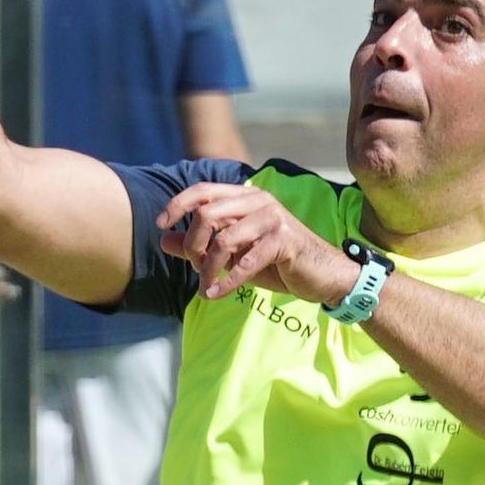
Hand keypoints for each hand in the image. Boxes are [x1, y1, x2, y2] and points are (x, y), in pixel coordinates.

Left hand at [156, 184, 355, 305]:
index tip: (162, 225)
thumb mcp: (233, 255)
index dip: (178, 204)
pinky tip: (216, 294)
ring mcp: (272, 218)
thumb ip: (201, 245)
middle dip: (193, 245)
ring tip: (206, 287)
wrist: (322, 276)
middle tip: (194, 268)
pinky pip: (245, 261)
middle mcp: (258, 200)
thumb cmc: (277, 263)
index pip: (203, 190)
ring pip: (223, 239)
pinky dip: (226, 281)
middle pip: (207, 214)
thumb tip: (165, 240)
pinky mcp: (284, 240)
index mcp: (245, 197)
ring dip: (207, 269)